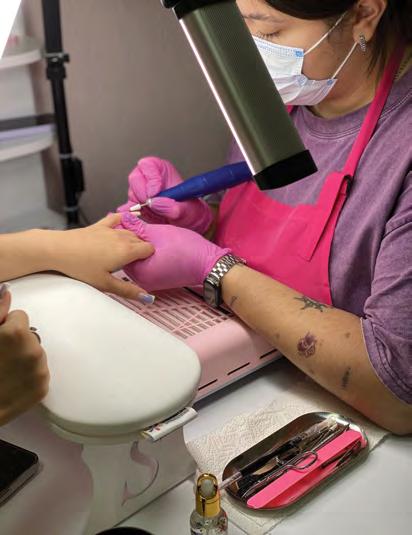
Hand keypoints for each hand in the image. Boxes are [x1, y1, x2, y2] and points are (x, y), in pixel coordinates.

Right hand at [0, 285, 48, 424]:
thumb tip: (6, 292)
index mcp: (17, 333)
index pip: (20, 317)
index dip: (5, 327)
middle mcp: (34, 349)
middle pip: (29, 335)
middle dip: (16, 342)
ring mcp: (41, 370)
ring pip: (35, 353)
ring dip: (23, 358)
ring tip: (4, 371)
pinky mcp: (43, 388)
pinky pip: (38, 372)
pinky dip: (28, 375)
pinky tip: (11, 382)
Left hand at [52, 213, 154, 299]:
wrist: (58, 249)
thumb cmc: (81, 268)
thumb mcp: (105, 283)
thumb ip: (127, 290)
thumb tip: (147, 297)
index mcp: (126, 251)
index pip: (149, 249)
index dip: (150, 256)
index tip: (145, 265)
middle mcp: (122, 237)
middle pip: (141, 240)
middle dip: (142, 249)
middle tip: (137, 262)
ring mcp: (111, 229)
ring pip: (131, 231)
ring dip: (134, 238)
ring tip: (130, 249)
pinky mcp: (99, 225)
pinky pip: (117, 218)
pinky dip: (123, 220)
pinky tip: (124, 222)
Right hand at [117, 156, 213, 233]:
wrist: (188, 225)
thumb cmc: (189, 211)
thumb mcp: (188, 210)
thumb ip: (174, 207)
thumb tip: (157, 203)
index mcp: (162, 170)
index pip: (148, 165)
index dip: (150, 178)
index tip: (155, 192)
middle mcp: (149, 179)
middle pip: (135, 179)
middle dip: (142, 193)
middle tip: (151, 204)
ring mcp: (141, 192)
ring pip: (132, 194)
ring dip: (141, 206)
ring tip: (156, 213)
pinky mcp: (136, 205)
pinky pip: (128, 208)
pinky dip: (134, 214)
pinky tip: (146, 218)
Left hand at [119, 213, 229, 291]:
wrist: (208, 265)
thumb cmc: (188, 250)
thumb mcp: (160, 233)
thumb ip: (138, 227)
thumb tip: (124, 219)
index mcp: (139, 270)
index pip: (122, 248)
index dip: (123, 232)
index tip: (125, 220)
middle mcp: (141, 280)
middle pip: (126, 256)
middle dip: (127, 241)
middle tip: (132, 224)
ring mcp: (148, 282)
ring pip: (134, 261)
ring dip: (135, 248)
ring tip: (143, 233)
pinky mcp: (155, 281)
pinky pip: (143, 266)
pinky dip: (143, 256)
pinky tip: (151, 245)